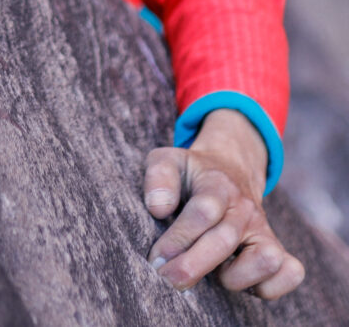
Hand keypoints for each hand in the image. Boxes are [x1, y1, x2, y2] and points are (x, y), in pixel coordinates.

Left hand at [144, 109, 304, 298]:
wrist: (229, 167)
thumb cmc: (192, 173)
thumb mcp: (167, 160)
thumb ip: (158, 177)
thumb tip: (158, 209)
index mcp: (217, 183)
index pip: (203, 212)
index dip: (177, 240)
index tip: (156, 258)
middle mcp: (245, 207)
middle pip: (225, 241)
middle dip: (191, 267)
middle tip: (167, 279)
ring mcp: (263, 228)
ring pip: (267, 259)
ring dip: (234, 277)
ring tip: (211, 274)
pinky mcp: (276, 248)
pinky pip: (290, 273)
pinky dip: (268, 286)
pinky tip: (239, 280)